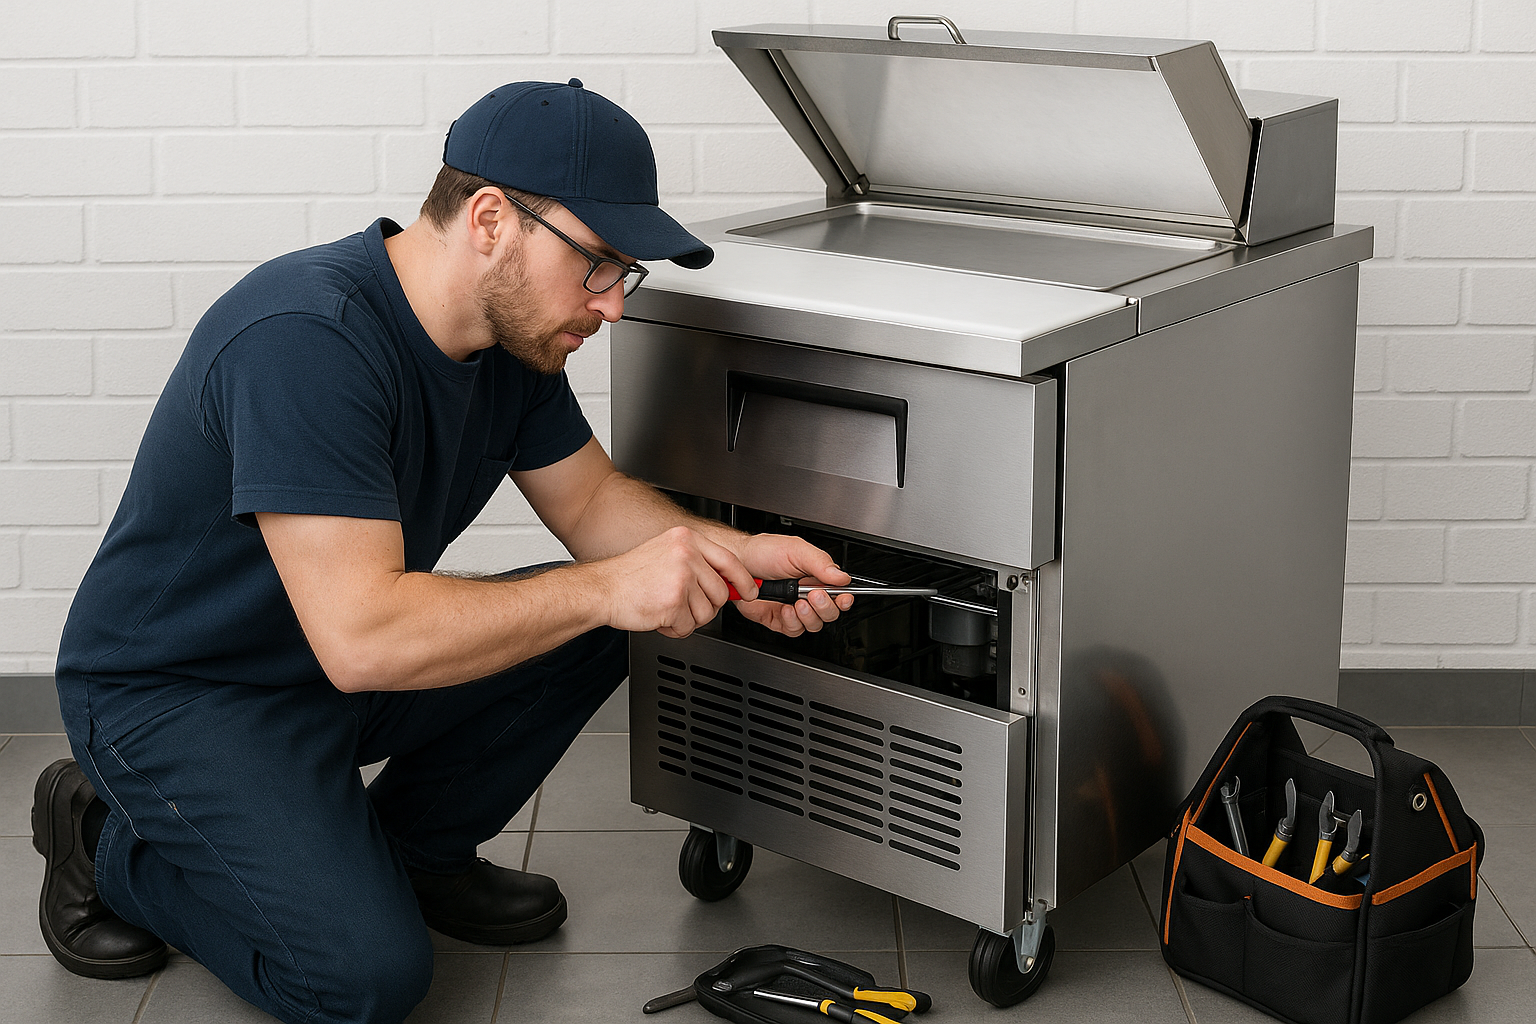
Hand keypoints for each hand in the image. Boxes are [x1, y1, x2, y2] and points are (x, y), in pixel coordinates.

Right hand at [595, 526, 756, 637]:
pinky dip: (675, 629)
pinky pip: (689, 626)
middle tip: (683, 605)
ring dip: (688, 619)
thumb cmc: (631, 576)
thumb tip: (731, 581)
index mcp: (687, 539)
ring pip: (707, 612)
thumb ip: (699, 563)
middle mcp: (686, 554)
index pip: (729, 560)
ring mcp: (681, 577)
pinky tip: (659, 616)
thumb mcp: (668, 554)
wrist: (602, 588)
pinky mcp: (674, 601)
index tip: (750, 592)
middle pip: (721, 592)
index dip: (743, 581)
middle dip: (706, 606)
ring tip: (666, 608)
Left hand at [734, 533, 854, 636]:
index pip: (839, 594)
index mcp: (816, 577)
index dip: (844, 599)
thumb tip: (842, 577)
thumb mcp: (796, 550)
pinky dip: (792, 622)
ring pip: (813, 625)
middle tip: (814, 596)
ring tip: (798, 602)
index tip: (844, 598)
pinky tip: (785, 609)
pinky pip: (793, 630)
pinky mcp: (778, 619)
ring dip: (808, 616)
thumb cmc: (763, 552)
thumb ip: (821, 563)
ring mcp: (793, 608)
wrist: (736, 562)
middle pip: (829, 613)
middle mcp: (806, 594)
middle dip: (825, 607)